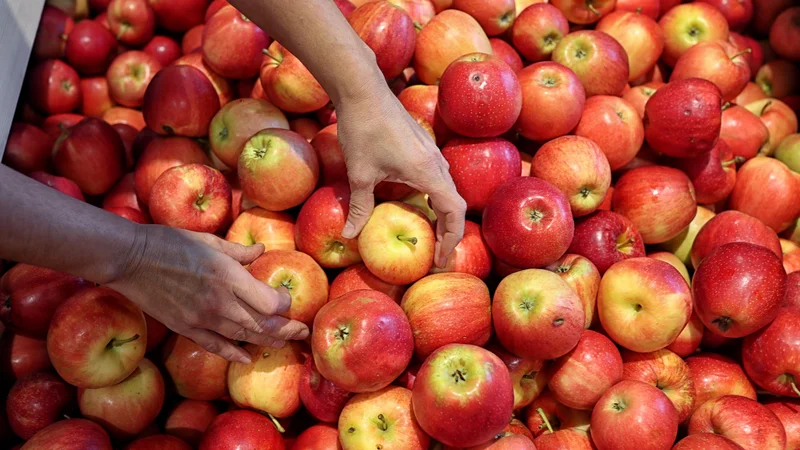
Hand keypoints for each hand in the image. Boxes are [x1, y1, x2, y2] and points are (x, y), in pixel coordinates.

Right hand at [107, 225, 308, 363]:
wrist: (130, 259)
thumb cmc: (170, 243)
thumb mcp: (210, 241)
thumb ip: (239, 252)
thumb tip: (260, 252)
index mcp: (229, 277)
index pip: (271, 303)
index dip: (284, 304)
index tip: (287, 300)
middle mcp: (221, 302)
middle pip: (263, 325)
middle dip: (286, 330)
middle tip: (301, 332)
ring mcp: (202, 319)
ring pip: (244, 337)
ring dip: (266, 341)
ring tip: (283, 342)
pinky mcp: (186, 328)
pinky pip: (216, 346)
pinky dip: (234, 353)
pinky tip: (247, 357)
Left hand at [336, 84, 466, 267]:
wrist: (363, 89)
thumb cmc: (363, 129)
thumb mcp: (360, 173)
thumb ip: (359, 207)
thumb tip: (350, 236)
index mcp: (428, 172)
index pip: (453, 211)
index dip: (451, 238)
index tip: (440, 258)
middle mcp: (436, 162)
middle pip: (453, 203)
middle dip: (448, 231)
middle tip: (436, 255)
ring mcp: (430, 152)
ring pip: (446, 189)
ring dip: (441, 214)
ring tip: (428, 234)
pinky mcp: (421, 146)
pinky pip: (436, 177)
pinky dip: (433, 197)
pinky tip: (415, 204)